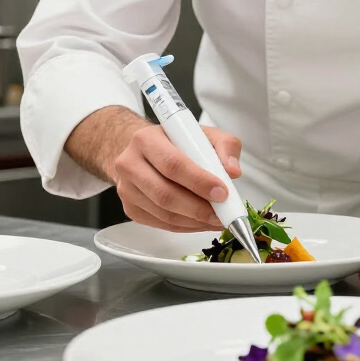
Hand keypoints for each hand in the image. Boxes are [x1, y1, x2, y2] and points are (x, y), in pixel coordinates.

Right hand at [113, 124, 242, 231]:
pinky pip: (161, 224)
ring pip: (163, 213)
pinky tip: (201, 222)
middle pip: (165, 193)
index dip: (199, 182)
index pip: (173, 164)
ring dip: (194, 221)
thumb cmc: (175, 142)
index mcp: (146, 140)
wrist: (145, 152)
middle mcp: (130, 164)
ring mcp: (127, 189)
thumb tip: (232, 171)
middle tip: (222, 214)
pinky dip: (186, 227)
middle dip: (198, 208)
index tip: (221, 192)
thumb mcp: (203, 133)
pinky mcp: (130, 208)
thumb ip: (225, 146)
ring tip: (216, 219)